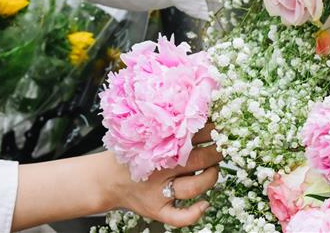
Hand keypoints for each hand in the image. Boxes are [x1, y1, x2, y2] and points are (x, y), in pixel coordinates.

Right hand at [106, 124, 221, 227]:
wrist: (106, 180)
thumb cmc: (128, 155)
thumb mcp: (142, 136)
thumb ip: (165, 128)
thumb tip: (195, 111)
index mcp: (154, 147)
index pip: (188, 134)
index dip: (208, 129)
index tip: (218, 124)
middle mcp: (158, 170)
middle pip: (196, 161)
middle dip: (215, 152)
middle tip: (223, 144)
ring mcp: (158, 192)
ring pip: (193, 188)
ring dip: (210, 178)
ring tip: (215, 168)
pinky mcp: (157, 210)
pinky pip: (179, 217)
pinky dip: (195, 213)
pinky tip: (205, 204)